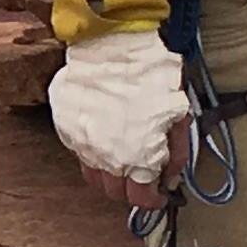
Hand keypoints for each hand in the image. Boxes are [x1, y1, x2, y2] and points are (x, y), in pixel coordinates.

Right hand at [48, 26, 191, 194]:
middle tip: (143, 174)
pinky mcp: (66, 128)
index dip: (154, 199)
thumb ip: (177, 153)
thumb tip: (171, 178)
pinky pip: (80, 152)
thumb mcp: (179, 115)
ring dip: (110, 174)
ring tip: (123, 156)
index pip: (141, 199)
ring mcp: (81, 144)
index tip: (160, 192)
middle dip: (131, 189)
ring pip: (93, 176)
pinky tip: (106, 135)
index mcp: (136, 158)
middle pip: (114, 193)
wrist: (112, 46)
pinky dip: (94, 152)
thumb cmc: (151, 77)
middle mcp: (105, 158)